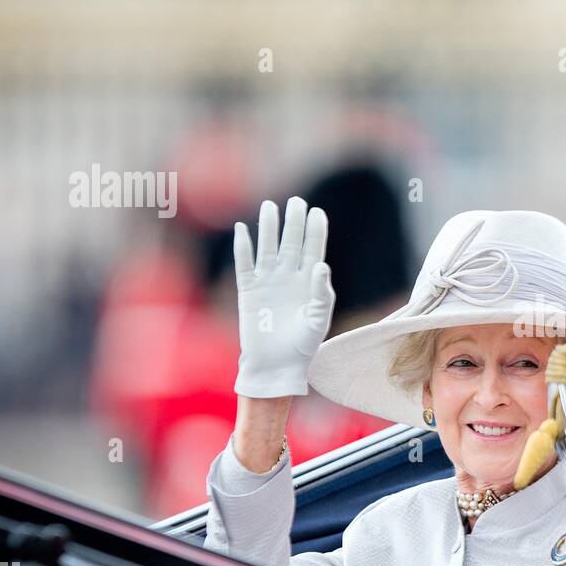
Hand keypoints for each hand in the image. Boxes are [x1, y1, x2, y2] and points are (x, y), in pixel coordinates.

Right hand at [232, 197, 335, 398]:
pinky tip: (243, 229)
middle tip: (296, 201)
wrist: (277, 365)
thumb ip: (322, 292)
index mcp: (310, 282)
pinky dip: (243, 247)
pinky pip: (245, 264)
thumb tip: (322, 265)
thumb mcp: (318, 319)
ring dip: (269, 228)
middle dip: (294, 222)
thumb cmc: (303, 345)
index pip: (313, 249)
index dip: (315, 231)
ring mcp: (268, 282)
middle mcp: (289, 277)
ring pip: (268, 248)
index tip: (317, 212)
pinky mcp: (249, 290)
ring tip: (270, 206)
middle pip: (291, 243)